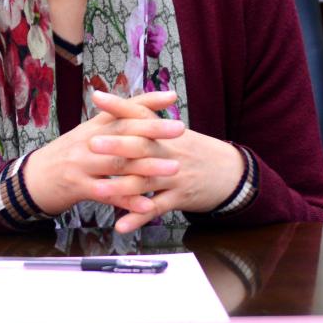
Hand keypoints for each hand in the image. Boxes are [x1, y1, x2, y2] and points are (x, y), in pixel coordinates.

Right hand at [22, 90, 183, 216]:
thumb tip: (138, 111)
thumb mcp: (85, 135)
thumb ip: (110, 125)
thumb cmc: (66, 156)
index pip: (122, 108)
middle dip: (153, 130)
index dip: (146, 101)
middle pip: (123, 132)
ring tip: (173, 167)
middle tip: (179, 128)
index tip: (172, 97)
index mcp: (93, 126)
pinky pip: (108, 194)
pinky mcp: (78, 187)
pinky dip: (129, 201)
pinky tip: (148, 206)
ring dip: (148, 166)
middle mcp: (88, 140)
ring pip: (118, 163)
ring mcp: (82, 164)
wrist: (32, 178)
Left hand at [87, 89, 244, 233]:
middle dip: (116, 145)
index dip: (119, 105)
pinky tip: (120, 225)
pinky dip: (138, 217)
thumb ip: (149, 121)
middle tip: (91, 143)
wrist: (231, 172)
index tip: (97, 97)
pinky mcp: (180, 197)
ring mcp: (175, 175)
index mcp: (166, 132)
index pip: (141, 113)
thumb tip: (118, 109)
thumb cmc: (196, 150)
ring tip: (96, 190)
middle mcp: (170, 150)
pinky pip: (157, 208)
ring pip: (145, 180)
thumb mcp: (175, 133)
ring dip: (120, 187)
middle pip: (141, 146)